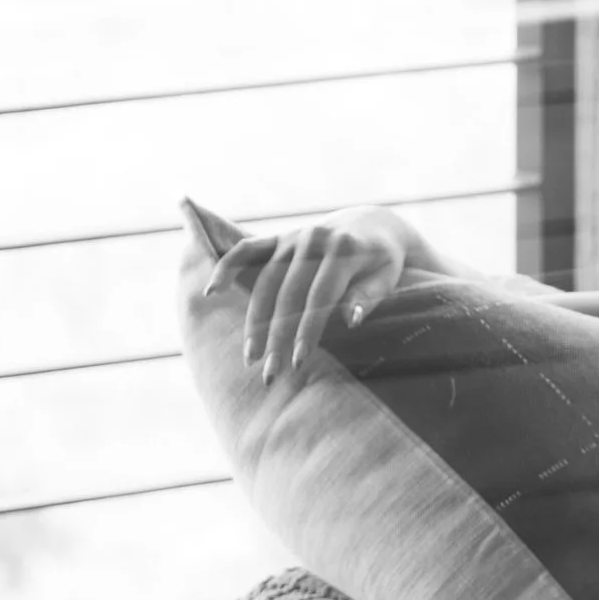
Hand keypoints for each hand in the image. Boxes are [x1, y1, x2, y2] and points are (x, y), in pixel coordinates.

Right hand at [202, 207, 410, 384]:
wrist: (372, 225)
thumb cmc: (382, 262)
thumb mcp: (387, 277)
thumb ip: (368, 297)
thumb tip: (351, 320)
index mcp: (344, 250)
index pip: (320, 296)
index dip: (308, 330)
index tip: (298, 362)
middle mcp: (315, 240)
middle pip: (289, 294)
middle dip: (277, 336)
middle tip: (269, 373)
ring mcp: (293, 237)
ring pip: (265, 282)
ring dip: (253, 321)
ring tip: (249, 357)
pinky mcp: (278, 237)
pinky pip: (246, 250)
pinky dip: (226, 267)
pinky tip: (212, 292)